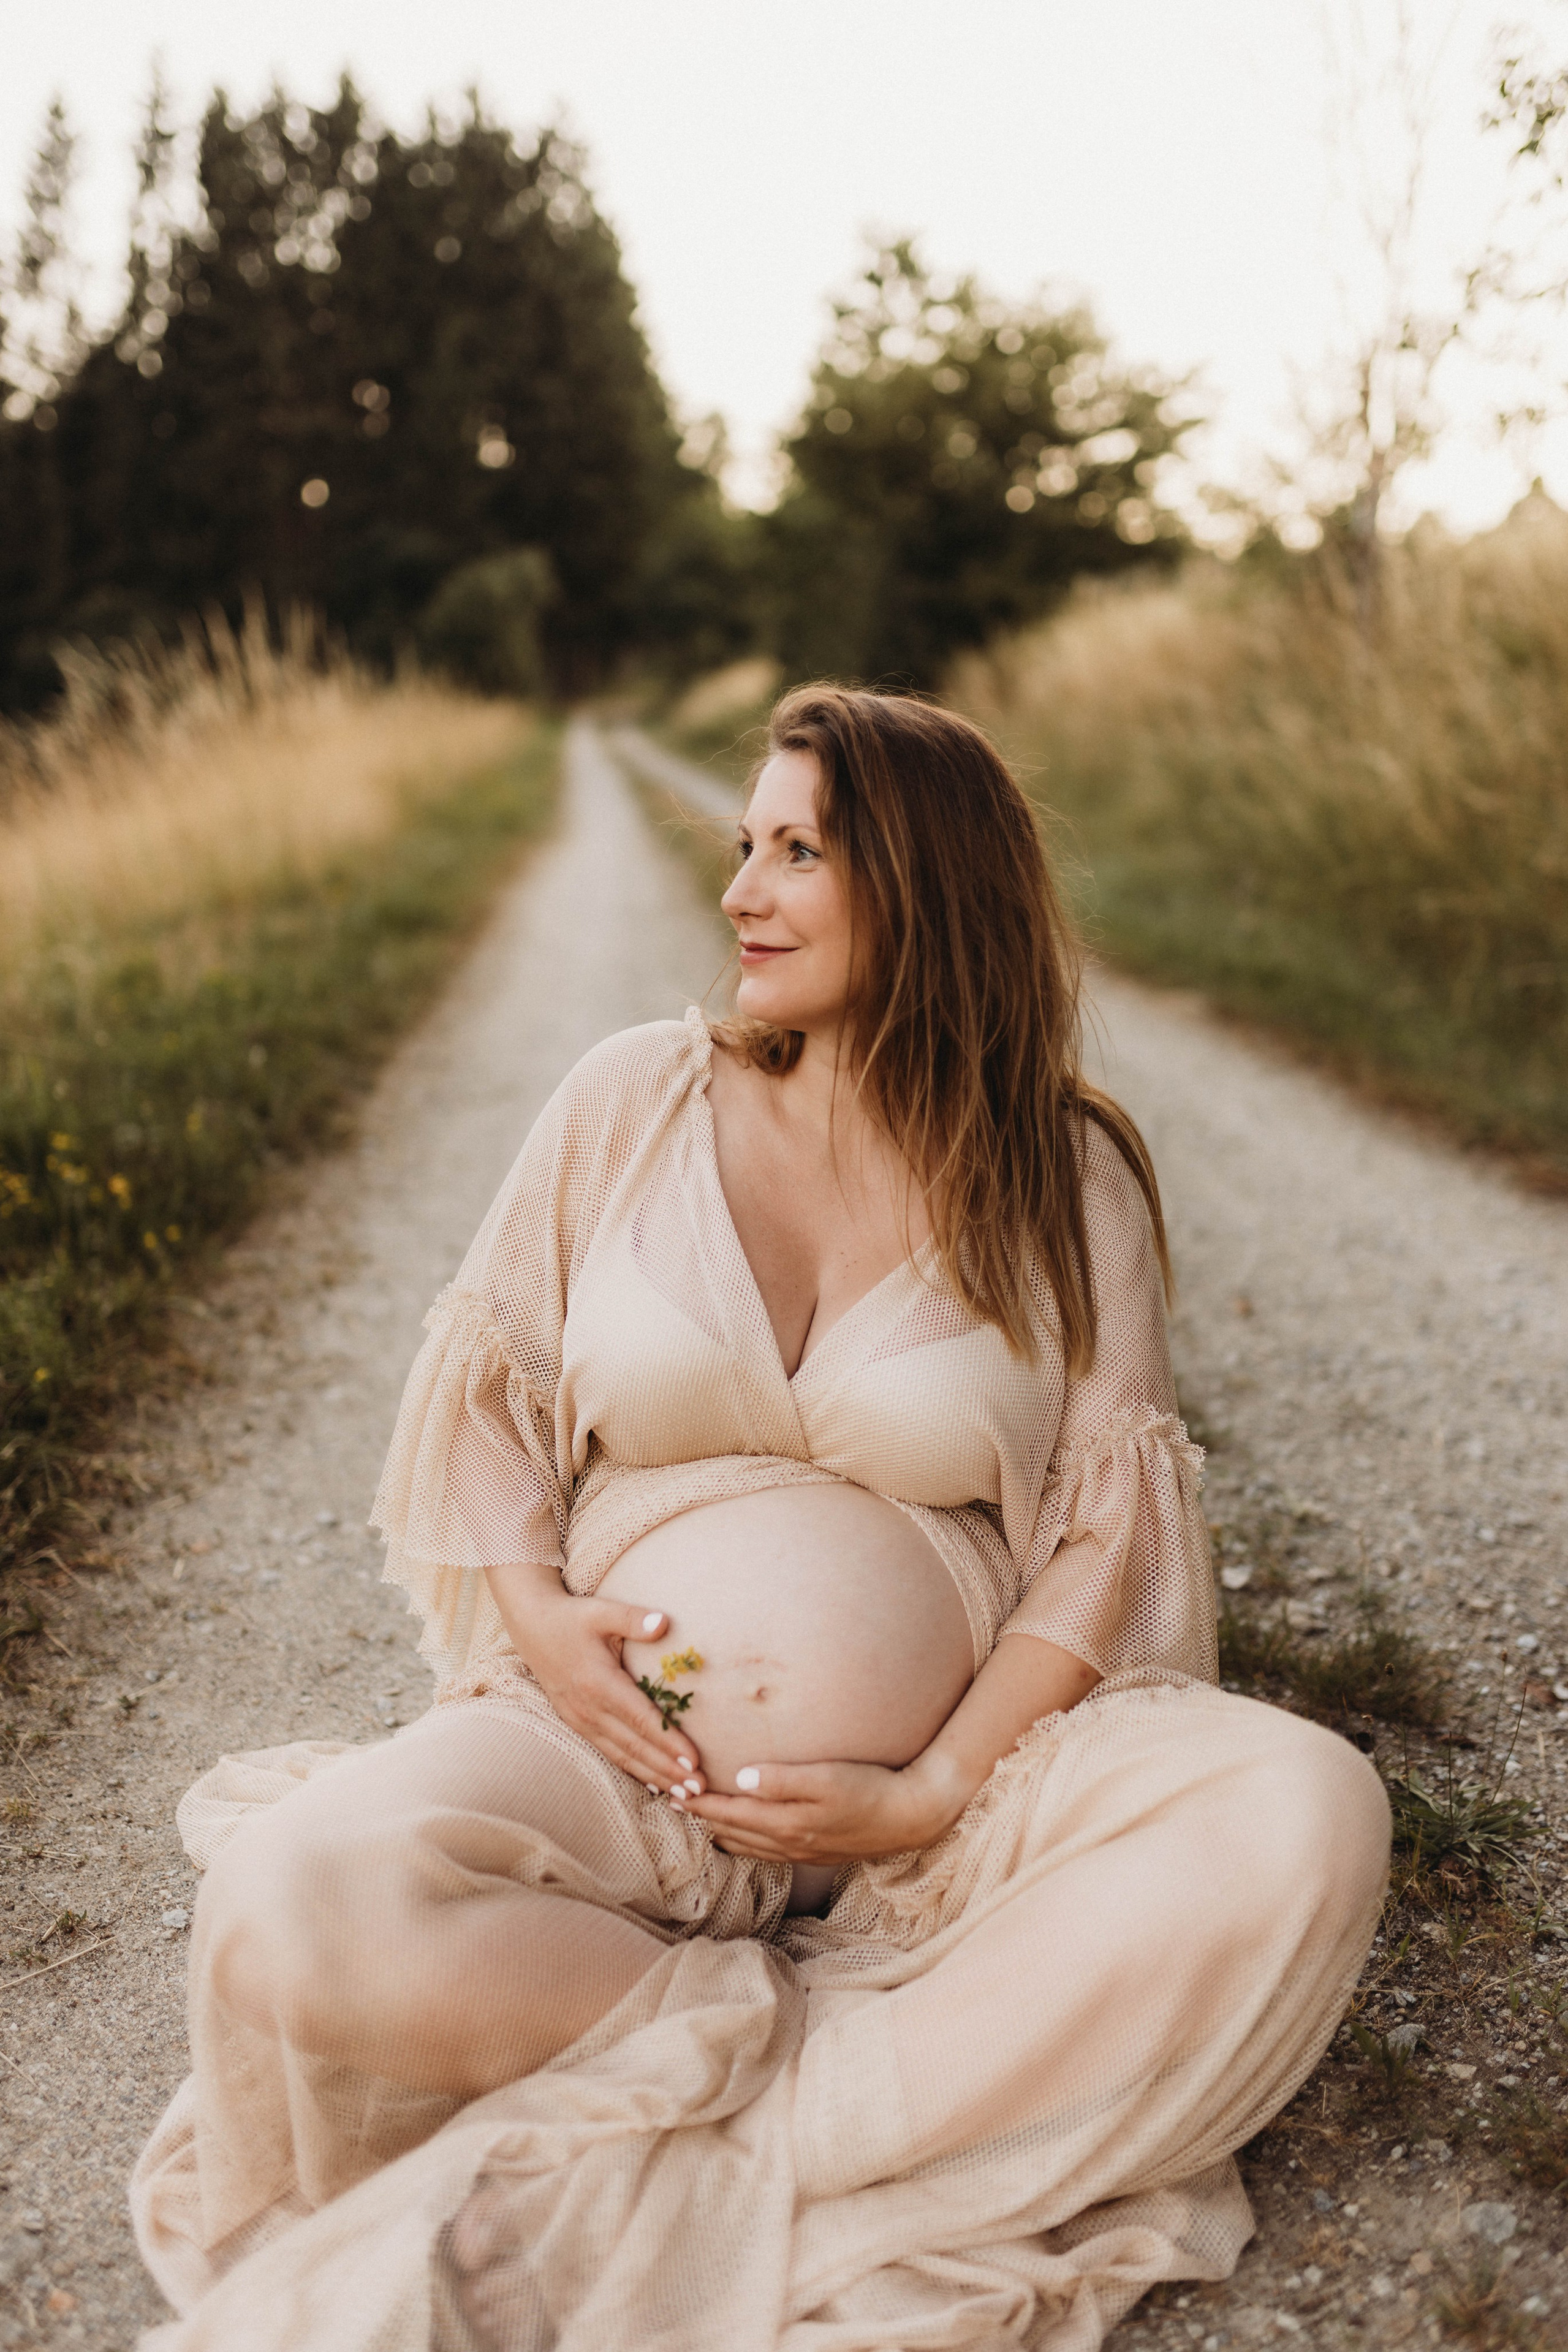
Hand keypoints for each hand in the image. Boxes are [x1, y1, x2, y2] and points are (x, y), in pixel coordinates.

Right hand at [486, 1566, 705, 1797]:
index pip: (640, 1719)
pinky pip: (609, 1752)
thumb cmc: (572, 1618)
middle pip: (635, 1746)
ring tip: (685, 1793)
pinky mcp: (577, 1724)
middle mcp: (589, 1709)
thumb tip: (665, 1622)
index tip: (694, 1760)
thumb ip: (633, 1619)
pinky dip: (633, 1770)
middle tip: (700, 1788)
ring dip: (654, 1776)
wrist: (532, 1627)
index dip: (668, 1742)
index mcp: (599, 1683)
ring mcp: (581, 1720)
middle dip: (668, 1769)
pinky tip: (654, 1783)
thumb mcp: (601, 1611)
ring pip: (623, 1756)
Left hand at [675, 1754, 958, 1866]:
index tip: (671, 1788)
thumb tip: (740, 1777)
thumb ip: (783, 1779)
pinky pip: (764, 1850)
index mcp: (785, 1824)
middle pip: (730, 1832)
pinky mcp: (814, 1849)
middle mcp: (787, 1843)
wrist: (910, 1817)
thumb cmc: (870, 1789)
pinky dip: (742, 1840)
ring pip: (745, 1845)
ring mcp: (800, 1850)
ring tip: (696, 1817)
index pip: (729, 1814)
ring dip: (718, 1831)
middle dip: (700, 1817)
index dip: (699, 1802)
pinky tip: (740, 1833)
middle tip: (671, 1801)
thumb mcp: (827, 1777)